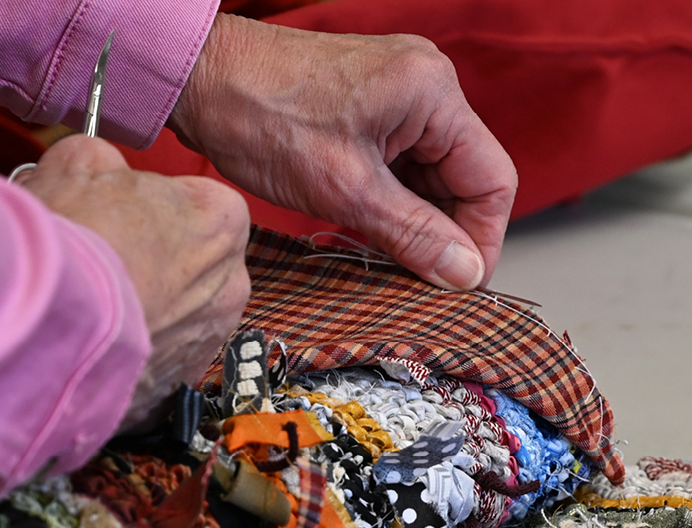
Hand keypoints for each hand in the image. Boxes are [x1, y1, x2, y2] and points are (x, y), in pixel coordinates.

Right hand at [20, 136, 250, 429]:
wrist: (44, 324)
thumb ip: (101, 161)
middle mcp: (231, 284)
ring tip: (91, 303)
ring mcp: (209, 340)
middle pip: (193, 261)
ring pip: (178, 313)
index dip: (151, 204)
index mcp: (221, 220)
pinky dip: (131, 350)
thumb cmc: (71, 239)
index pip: (198, 202)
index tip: (117, 210)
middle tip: (101, 255)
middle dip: (153, 257)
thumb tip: (96, 165)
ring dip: (144, 306)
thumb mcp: (77, 164)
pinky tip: (92, 340)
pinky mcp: (177, 385)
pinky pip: (158, 358)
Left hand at [168, 15, 516, 290]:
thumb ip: (413, 235)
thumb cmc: (259, 113)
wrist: (198, 78)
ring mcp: (400, 92)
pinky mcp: (373, 104)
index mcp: (433, 93)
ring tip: (383, 255)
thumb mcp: (345, 191)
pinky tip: (367, 228)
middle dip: (444, 232)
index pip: (493, 180)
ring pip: (433, 176)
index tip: (462, 284)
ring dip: (414, 220)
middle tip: (418, 279)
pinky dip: (391, 200)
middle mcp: (426, 84)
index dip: (482, 240)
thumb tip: (462, 274)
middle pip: (465, 178)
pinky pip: (403, 163)